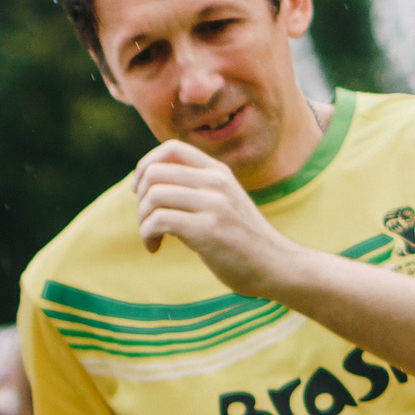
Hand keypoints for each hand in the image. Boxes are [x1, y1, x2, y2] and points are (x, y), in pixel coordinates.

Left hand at [132, 141, 298, 295]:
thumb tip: (149, 183)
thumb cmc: (241, 240)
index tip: (139, 190)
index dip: (145, 166)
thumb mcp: (222, 202)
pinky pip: (159, 220)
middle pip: (154, 172)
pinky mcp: (207, 229)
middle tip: (147, 220)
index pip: (171, 148)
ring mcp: (214, 204)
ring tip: (152, 236)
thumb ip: (195, 189)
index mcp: (218, 172)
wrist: (275, 266)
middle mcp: (217, 182)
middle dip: (139, 199)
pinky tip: (155, 248)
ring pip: (153, 196)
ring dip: (142, 221)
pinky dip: (147, 236)